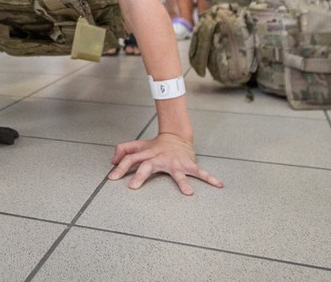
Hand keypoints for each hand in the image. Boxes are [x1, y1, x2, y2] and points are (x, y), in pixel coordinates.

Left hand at [108, 133, 223, 194]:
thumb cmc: (156, 145)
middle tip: (133, 186)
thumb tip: (112, 161)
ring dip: (183, 182)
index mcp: (147, 153)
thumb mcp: (138, 145)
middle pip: (147, 165)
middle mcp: (159, 157)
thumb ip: (124, 150)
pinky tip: (218, 184)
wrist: (176, 136)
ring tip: (188, 193)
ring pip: (177, 172)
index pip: (130, 158)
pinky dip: (209, 177)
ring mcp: (174, 161)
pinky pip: (199, 171)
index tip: (112, 178)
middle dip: (140, 175)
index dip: (120, 167)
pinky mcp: (187, 163)